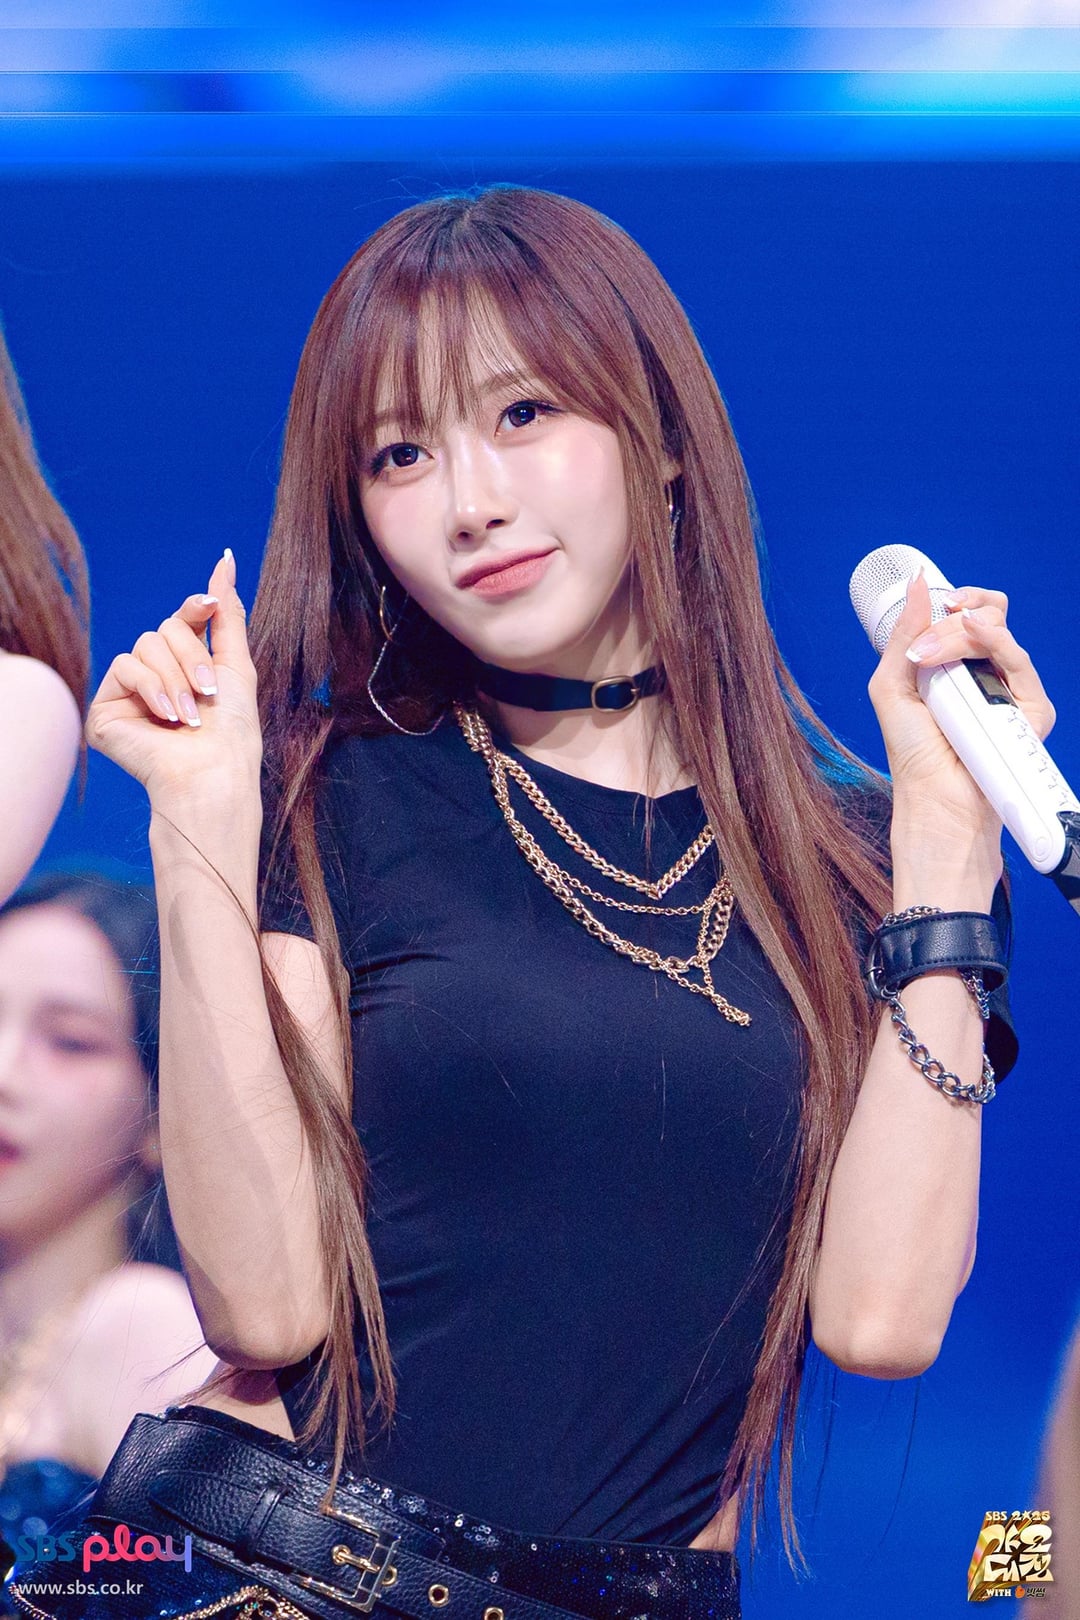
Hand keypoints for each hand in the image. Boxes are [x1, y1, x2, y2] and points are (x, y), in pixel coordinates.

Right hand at [86, 550, 260, 807]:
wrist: (213, 772)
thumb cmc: (232, 730)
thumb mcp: (236, 663)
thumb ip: (227, 614)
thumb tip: (225, 560)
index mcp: (188, 666)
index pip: (184, 619)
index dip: (196, 608)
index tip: (209, 603)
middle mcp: (157, 676)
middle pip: (165, 628)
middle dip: (192, 657)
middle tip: (209, 692)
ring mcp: (129, 693)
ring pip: (145, 645)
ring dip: (175, 678)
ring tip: (189, 714)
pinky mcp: (106, 709)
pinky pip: (124, 667)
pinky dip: (150, 687)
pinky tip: (165, 717)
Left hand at [867, 571, 1055, 846]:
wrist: (932, 796)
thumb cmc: (912, 751)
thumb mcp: (891, 684)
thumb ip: (905, 633)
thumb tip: (919, 583)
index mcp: (957, 665)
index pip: (973, 614)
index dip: (962, 599)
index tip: (944, 600)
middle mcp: (986, 673)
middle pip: (988, 616)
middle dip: (951, 621)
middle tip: (922, 653)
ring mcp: (1010, 690)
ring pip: (1000, 633)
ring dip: (959, 636)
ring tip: (930, 660)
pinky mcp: (1031, 709)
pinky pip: (1020, 663)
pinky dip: (996, 644)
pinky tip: (976, 638)